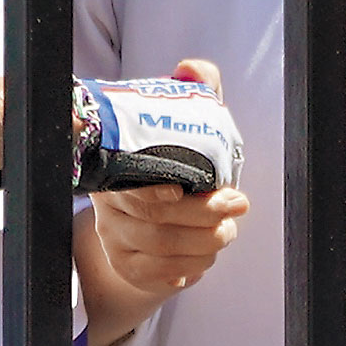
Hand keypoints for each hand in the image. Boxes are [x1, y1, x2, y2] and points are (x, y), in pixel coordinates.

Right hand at [80, 60, 251, 336]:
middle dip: (204, 217)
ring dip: (204, 243)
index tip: (186, 191)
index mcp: (116, 171)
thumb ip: (190, 92)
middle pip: (155, 223)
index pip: (132, 189)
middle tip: (236, 206)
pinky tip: (205, 257)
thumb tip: (192, 68)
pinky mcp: (129, 269)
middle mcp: (109, 210)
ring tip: (228, 230)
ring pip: (162, 251)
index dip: (157, 194)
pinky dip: (190, 269)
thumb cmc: (167, 162)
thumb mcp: (177, 124)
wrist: (145, 211)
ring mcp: (115, 242)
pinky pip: (160, 277)